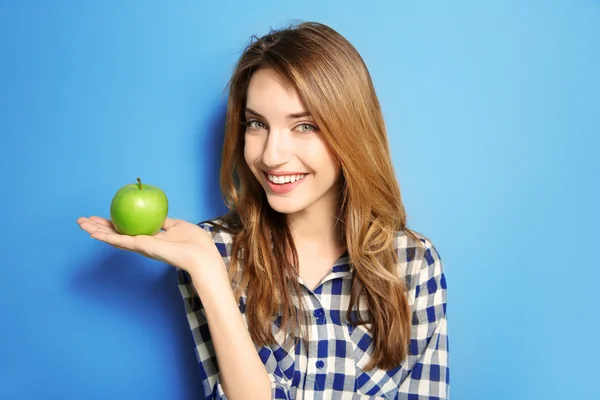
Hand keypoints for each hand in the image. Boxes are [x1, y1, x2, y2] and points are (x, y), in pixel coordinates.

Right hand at [76, 216, 224, 277]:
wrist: (200, 254)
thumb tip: (157, 212)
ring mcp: (140, 246)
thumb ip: (165, 221)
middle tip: (82, 220)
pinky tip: (93, 232)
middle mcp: (142, 243)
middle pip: (115, 234)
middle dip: (98, 228)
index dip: (113, 224)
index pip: (127, 229)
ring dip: (96, 231)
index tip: (101, 217)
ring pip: (113, 238)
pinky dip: (106, 237)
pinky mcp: (141, 247)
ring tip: (80, 224)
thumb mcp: (177, 225)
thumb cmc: (194, 242)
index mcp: (150, 238)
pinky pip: (120, 241)